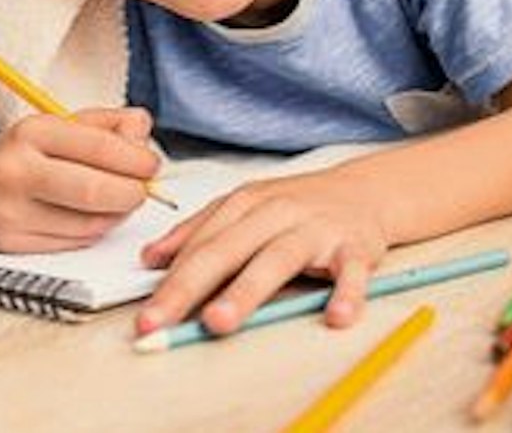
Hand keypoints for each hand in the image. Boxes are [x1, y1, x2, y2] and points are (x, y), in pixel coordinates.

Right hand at [0, 107, 159, 251]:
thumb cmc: (26, 151)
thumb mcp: (65, 123)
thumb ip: (111, 125)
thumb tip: (143, 138)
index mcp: (32, 132)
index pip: (100, 147)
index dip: (137, 160)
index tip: (151, 165)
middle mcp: (15, 171)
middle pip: (95, 192)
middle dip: (132, 194)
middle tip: (142, 190)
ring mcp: (9, 211)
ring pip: (88, 224)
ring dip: (116, 215)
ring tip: (116, 201)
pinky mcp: (9, 242)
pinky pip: (73, 242)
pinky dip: (94, 231)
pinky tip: (91, 216)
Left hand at [133, 168, 389, 336]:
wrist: (366, 190)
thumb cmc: (300, 206)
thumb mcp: (246, 207)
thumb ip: (199, 231)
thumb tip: (151, 259)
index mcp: (245, 204)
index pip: (200, 246)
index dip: (169, 284)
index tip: (145, 319)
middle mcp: (277, 212)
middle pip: (226, 250)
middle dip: (188, 288)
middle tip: (159, 322)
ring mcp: (316, 229)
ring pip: (277, 259)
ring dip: (245, 292)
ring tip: (218, 322)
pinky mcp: (356, 246)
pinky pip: (351, 272)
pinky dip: (347, 294)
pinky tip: (336, 317)